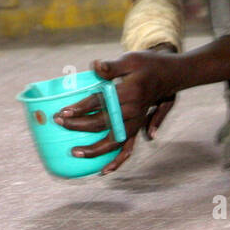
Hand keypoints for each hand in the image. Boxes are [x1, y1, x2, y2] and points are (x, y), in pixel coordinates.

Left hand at [55, 48, 179, 174]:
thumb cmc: (147, 64)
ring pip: (114, 142)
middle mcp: (132, 112)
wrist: (170, 75)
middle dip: (77, 125)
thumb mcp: (130, 59)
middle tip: (58, 122)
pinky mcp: (137, 127)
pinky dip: (118, 161)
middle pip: (101, 123)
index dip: (80, 107)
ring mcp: (136, 122)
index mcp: (129, 94)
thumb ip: (111, 66)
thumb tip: (94, 66)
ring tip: (75, 152)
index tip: (63, 111)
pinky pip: (128, 148)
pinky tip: (104, 170)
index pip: (99, 102)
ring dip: (94, 149)